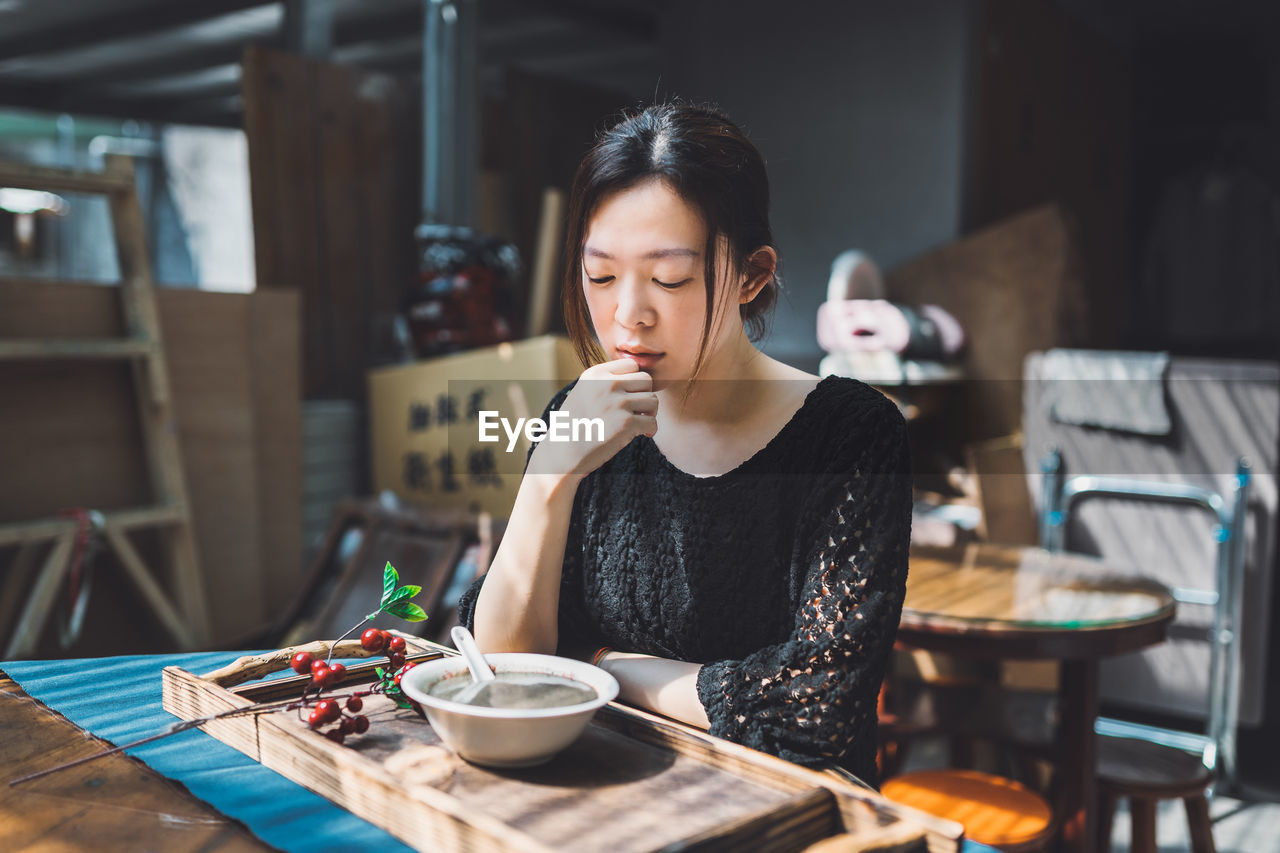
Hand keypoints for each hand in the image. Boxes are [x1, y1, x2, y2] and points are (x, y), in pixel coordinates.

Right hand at [527, 359, 656, 480]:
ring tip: (640, 422)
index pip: (632, 365)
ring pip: (653, 400)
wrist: (562, 453)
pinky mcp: (625, 424)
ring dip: (650, 413)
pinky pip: (652, 422)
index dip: (635, 381)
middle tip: (639, 410)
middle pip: (646, 379)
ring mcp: (617, 403)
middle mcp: (607, 385)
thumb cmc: (574, 426)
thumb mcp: (583, 393)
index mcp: (596, 374)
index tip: (630, 396)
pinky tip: (643, 434)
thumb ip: (605, 383)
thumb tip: (635, 380)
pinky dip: (651, 429)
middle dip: (645, 395)